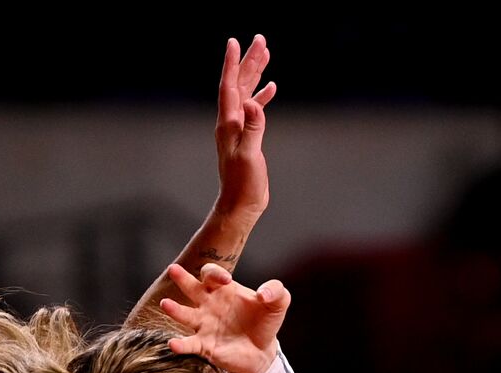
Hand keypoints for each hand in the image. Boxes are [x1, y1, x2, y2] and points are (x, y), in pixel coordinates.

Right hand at [162, 262, 289, 372]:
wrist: (263, 351)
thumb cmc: (265, 322)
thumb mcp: (278, 303)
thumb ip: (276, 291)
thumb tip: (263, 293)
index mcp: (223, 289)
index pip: (211, 274)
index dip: (216, 273)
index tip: (226, 279)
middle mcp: (208, 304)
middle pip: (191, 288)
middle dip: (182, 279)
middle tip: (174, 270)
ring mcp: (203, 325)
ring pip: (185, 314)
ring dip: (175, 309)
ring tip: (166, 304)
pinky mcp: (204, 345)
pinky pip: (189, 344)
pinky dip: (181, 344)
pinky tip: (173, 344)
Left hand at [214, 35, 275, 223]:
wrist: (241, 204)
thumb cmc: (244, 184)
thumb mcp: (249, 155)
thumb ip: (252, 129)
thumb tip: (254, 104)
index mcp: (229, 123)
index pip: (229, 86)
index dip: (232, 63)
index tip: (235, 42)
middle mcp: (231, 121)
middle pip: (239, 83)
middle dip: (249, 61)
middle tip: (260, 39)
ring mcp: (239, 128)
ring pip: (247, 92)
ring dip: (256, 73)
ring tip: (265, 53)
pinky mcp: (249, 136)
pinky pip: (255, 108)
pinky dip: (263, 95)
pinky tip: (272, 87)